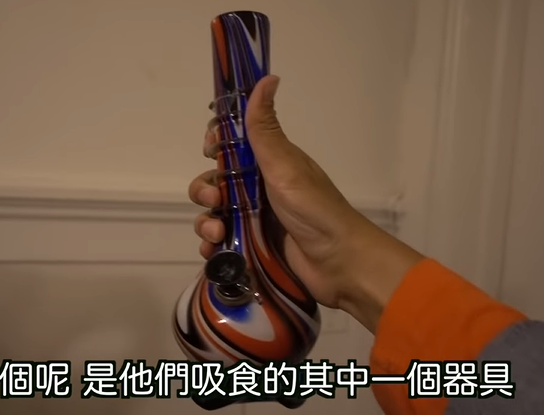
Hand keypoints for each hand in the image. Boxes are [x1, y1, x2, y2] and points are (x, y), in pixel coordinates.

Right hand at [188, 75, 423, 332]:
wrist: (338, 262)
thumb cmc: (313, 209)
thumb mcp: (285, 165)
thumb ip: (265, 128)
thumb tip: (267, 77)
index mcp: (269, 163)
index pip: (233, 145)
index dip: (217, 145)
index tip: (211, 150)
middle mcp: (259, 188)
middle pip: (216, 181)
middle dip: (205, 190)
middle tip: (215, 200)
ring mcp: (255, 219)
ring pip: (214, 213)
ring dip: (206, 222)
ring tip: (216, 235)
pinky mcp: (252, 247)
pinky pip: (221, 243)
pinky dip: (212, 247)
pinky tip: (214, 252)